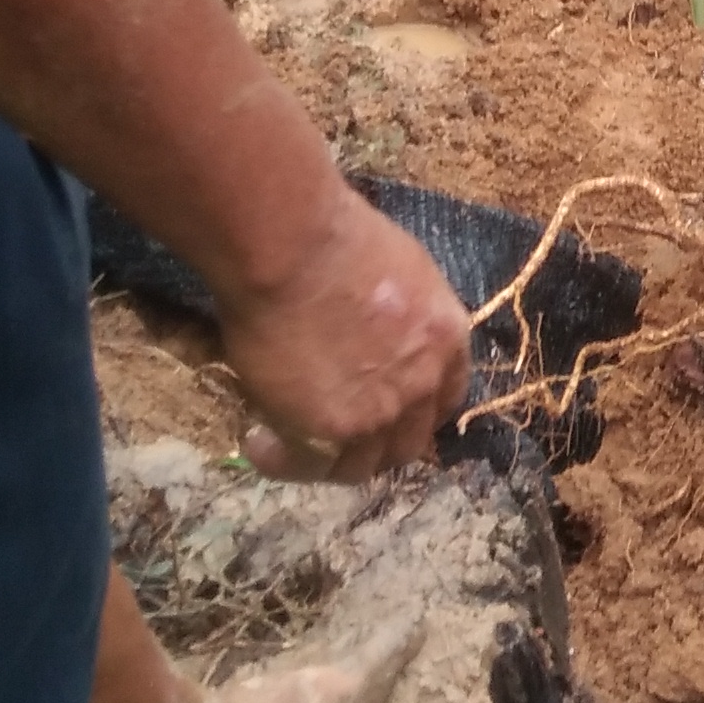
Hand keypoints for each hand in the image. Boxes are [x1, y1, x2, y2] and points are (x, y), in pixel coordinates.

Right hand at [211, 194, 476, 481]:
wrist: (292, 247)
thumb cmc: (334, 237)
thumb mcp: (398, 271)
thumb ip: (399, 316)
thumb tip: (372, 332)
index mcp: (446, 337)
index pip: (446, 396)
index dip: (416, 411)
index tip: (388, 412)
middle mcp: (423, 382)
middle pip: (409, 442)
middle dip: (375, 446)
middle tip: (336, 437)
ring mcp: (380, 413)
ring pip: (361, 465)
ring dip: (327, 462)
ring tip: (287, 446)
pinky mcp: (332, 431)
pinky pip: (309, 465)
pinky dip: (282, 461)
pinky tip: (256, 442)